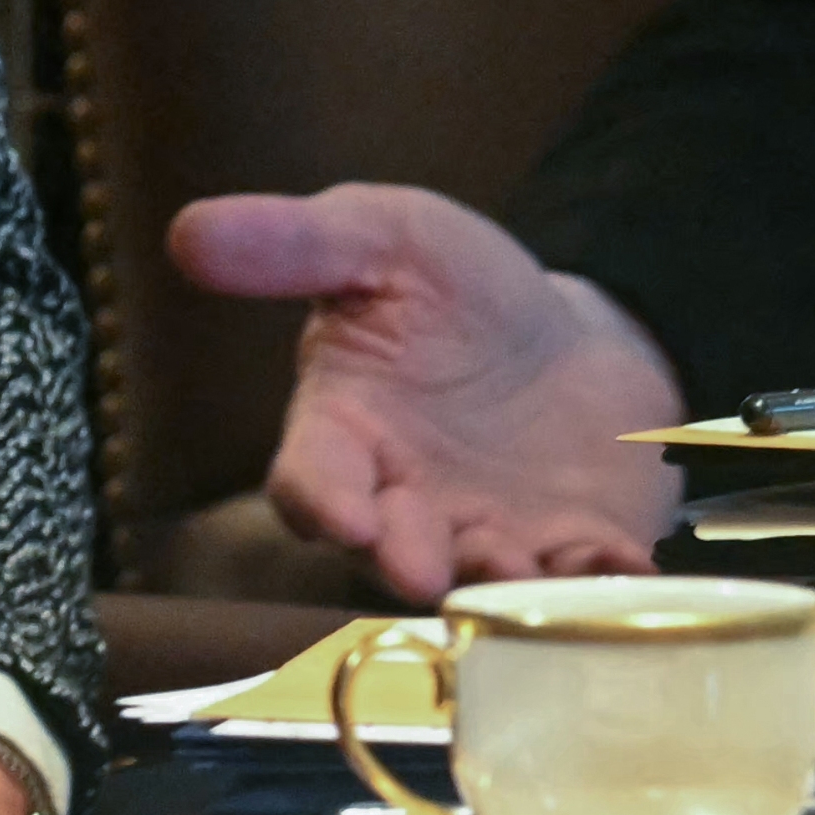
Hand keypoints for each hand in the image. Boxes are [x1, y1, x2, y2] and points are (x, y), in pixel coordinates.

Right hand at [171, 182, 686, 602]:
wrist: (568, 331)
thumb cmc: (455, 289)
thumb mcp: (383, 239)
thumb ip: (299, 243)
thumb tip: (189, 231)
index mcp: (345, 433)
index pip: (311, 479)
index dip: (322, 500)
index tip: (342, 513)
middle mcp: (404, 502)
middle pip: (389, 549)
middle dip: (404, 557)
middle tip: (421, 563)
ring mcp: (485, 535)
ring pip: (481, 577)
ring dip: (498, 583)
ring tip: (519, 572)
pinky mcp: (565, 548)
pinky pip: (581, 575)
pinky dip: (602, 577)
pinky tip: (626, 565)